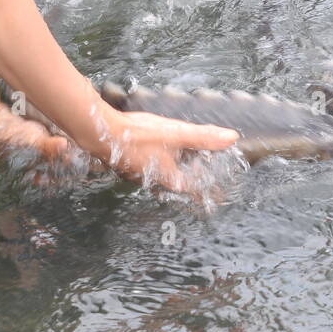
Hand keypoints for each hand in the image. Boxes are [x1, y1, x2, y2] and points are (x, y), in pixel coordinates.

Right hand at [100, 106, 238, 193]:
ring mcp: (140, 173)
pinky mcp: (129, 163)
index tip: (217, 198)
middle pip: (179, 184)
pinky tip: (159, 152)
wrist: (101, 132)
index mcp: (169, 177)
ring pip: (163, 176)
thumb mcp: (177, 134)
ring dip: (175, 172)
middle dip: (192, 184)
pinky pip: (151, 167)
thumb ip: (204, 137)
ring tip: (185, 168)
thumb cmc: (138, 136)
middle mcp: (155, 180)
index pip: (195, 189)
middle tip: (204, 183)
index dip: (208, 192)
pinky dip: (161, 162)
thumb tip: (231, 138)